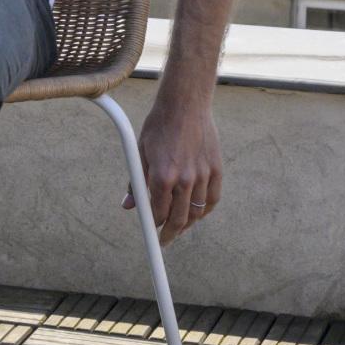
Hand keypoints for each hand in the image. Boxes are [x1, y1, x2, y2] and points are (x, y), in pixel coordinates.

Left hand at [124, 93, 222, 242]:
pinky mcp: (216, 169)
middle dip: (170, 234)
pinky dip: (204, 211)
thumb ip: (136, 182)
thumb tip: (129, 205)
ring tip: (179, 229)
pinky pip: (212, 200)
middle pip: (179, 219)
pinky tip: (197, 214)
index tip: (152, 231)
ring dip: (187, 225)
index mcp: (162, 175)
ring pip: (196, 213)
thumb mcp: (140, 152)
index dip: (154, 225)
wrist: (185, 104)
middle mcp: (184, 179)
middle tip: (165, 240)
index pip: (158, 213)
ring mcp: (203, 175)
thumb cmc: (158, 126)